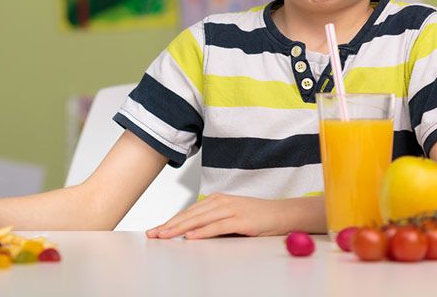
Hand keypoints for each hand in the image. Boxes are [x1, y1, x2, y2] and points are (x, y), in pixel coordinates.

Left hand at [145, 193, 287, 239]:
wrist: (283, 214)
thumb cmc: (257, 217)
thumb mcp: (231, 217)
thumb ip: (213, 222)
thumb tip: (192, 233)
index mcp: (217, 200)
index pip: (189, 212)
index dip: (171, 221)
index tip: (156, 230)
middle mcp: (221, 202)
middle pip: (190, 215)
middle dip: (169, 225)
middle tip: (153, 234)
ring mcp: (230, 209)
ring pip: (199, 220)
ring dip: (180, 228)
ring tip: (165, 235)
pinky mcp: (240, 219)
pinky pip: (217, 226)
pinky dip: (203, 232)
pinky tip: (191, 237)